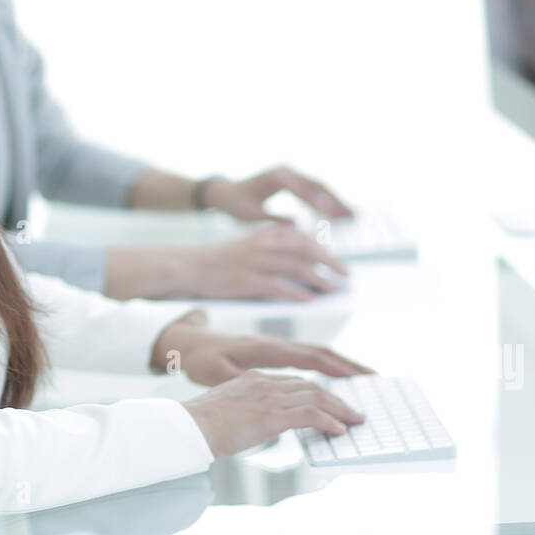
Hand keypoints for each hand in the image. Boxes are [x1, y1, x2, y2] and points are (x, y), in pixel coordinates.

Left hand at [153, 318, 374, 385]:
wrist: (188, 342)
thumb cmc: (200, 358)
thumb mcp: (217, 373)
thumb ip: (241, 381)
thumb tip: (265, 390)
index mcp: (267, 349)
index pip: (312, 356)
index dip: (338, 366)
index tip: (361, 376)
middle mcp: (276, 344)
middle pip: (322, 352)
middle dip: (350, 365)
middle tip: (376, 378)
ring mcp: (275, 347)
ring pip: (316, 354)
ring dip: (340, 365)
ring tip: (363, 379)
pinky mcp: (272, 353)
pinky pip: (305, 358)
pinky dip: (324, 366)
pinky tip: (334, 377)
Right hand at [182, 371, 367, 458]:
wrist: (188, 427)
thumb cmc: (200, 424)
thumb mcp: (227, 407)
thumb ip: (246, 407)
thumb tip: (257, 421)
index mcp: (252, 379)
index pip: (293, 382)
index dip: (315, 391)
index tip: (329, 400)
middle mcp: (263, 382)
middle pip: (309, 386)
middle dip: (334, 398)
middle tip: (351, 410)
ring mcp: (268, 397)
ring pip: (315, 397)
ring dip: (339, 409)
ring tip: (353, 420)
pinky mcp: (271, 414)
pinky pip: (310, 415)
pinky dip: (328, 421)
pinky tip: (338, 429)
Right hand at [185, 223, 347, 300]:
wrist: (189, 266)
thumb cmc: (220, 261)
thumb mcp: (248, 246)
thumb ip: (272, 248)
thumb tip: (300, 261)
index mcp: (264, 234)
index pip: (303, 237)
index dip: (324, 249)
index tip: (338, 262)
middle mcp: (263, 244)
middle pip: (305, 249)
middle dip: (329, 261)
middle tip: (345, 275)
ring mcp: (255, 261)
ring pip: (296, 267)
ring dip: (318, 278)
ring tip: (332, 290)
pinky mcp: (246, 280)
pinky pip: (278, 286)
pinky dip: (296, 292)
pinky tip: (309, 300)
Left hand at [202, 165, 354, 222]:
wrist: (226, 192)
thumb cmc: (236, 204)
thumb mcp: (251, 215)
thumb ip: (272, 220)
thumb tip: (295, 228)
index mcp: (276, 177)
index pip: (301, 189)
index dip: (318, 202)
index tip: (332, 214)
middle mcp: (286, 170)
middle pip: (316, 184)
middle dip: (335, 200)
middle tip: (351, 215)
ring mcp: (291, 172)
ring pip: (318, 185)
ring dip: (335, 200)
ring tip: (351, 214)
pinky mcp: (293, 178)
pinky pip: (313, 188)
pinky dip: (326, 199)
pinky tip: (338, 211)